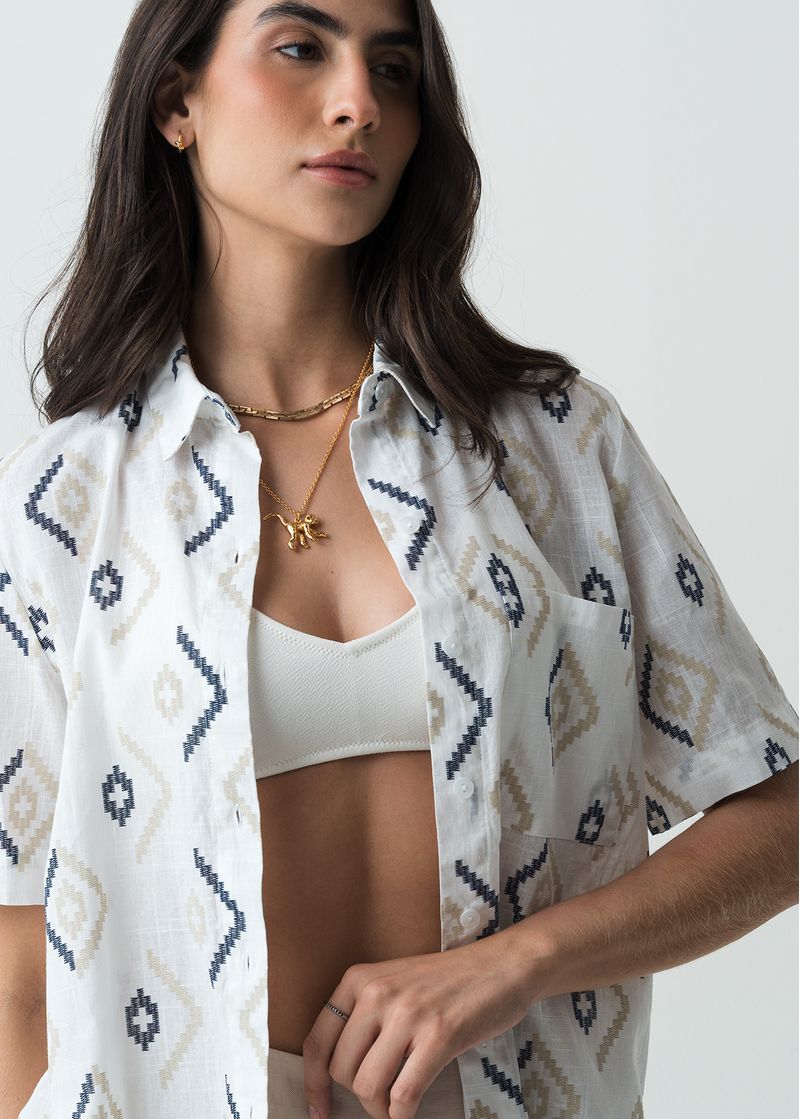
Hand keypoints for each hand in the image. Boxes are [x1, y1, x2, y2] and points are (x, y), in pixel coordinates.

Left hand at [302, 927, 531, 1118]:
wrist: (501, 965)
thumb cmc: (448, 981)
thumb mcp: (394, 983)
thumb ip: (365, 1015)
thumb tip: (340, 1071)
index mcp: (359, 979)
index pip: (317, 1041)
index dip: (314, 1085)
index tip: (319, 1111)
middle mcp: (377, 992)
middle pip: (341, 1070)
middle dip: (358, 1096)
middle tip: (381, 1097)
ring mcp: (408, 1013)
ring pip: (368, 1086)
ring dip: (380, 1109)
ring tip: (396, 1104)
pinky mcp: (439, 1035)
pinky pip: (404, 1095)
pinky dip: (403, 1115)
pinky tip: (411, 1110)